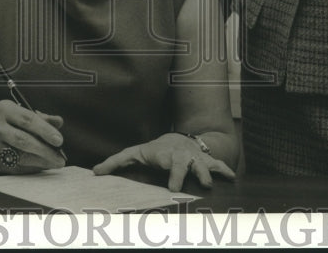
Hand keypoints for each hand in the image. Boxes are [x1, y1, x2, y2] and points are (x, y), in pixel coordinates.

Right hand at [0, 99, 65, 174]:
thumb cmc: (10, 123)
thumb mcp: (23, 114)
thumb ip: (42, 118)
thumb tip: (58, 122)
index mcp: (4, 109)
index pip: (27, 119)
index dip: (45, 130)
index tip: (59, 141)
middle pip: (23, 139)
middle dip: (44, 149)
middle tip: (59, 157)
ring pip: (19, 156)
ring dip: (40, 161)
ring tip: (55, 163)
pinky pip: (15, 167)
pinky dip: (32, 168)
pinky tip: (43, 166)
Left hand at [93, 133, 235, 190]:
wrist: (178, 140)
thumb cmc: (154, 151)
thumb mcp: (135, 154)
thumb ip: (116, 162)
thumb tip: (94, 172)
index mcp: (164, 156)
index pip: (167, 163)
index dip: (172, 173)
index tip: (173, 188)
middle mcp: (181, 156)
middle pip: (186, 164)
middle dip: (190, 174)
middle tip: (196, 186)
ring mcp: (196, 157)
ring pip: (204, 164)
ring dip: (209, 173)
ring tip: (211, 184)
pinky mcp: (206, 160)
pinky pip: (218, 163)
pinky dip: (225, 169)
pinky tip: (233, 178)